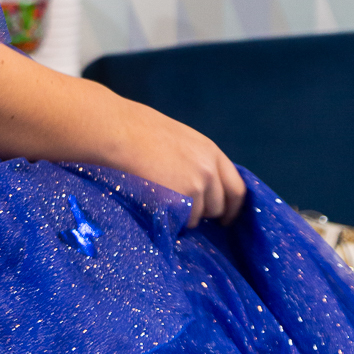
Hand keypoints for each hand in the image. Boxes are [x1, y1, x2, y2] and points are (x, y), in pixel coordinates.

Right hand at [108, 97, 246, 228]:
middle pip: (217, 208)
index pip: (237, 190)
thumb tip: (204, 187)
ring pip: (195, 218)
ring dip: (182, 216)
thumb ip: (198, 161)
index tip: (224, 219)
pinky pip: (178, 222)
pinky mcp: (176, 202)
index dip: (232, 208)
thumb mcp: (181, 140)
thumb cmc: (139, 130)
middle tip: (181, 208)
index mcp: (211, 153)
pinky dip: (168, 220)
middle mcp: (208, 172)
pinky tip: (153, 203)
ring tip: (160, 199)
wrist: (116, 132)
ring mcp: (193, 188)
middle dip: (203, 213)